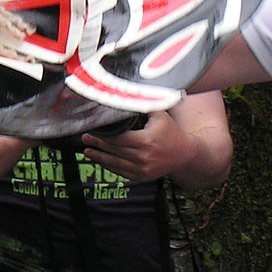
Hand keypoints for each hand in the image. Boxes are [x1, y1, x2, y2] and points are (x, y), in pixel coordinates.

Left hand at [80, 111, 196, 183]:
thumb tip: (126, 95)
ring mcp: (142, 169)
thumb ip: (144, 105)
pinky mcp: (141, 177)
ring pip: (115, 164)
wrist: (185, 155)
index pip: (118, 138)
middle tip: (85, 138)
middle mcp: (143, 157)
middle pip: (114, 150)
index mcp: (146, 141)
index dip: (104, 135)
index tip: (93, 129)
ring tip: (87, 151)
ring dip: (99, 157)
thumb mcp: (160, 115)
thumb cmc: (172, 133)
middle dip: (97, 144)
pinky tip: (101, 161)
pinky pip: (121, 172)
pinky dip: (110, 166)